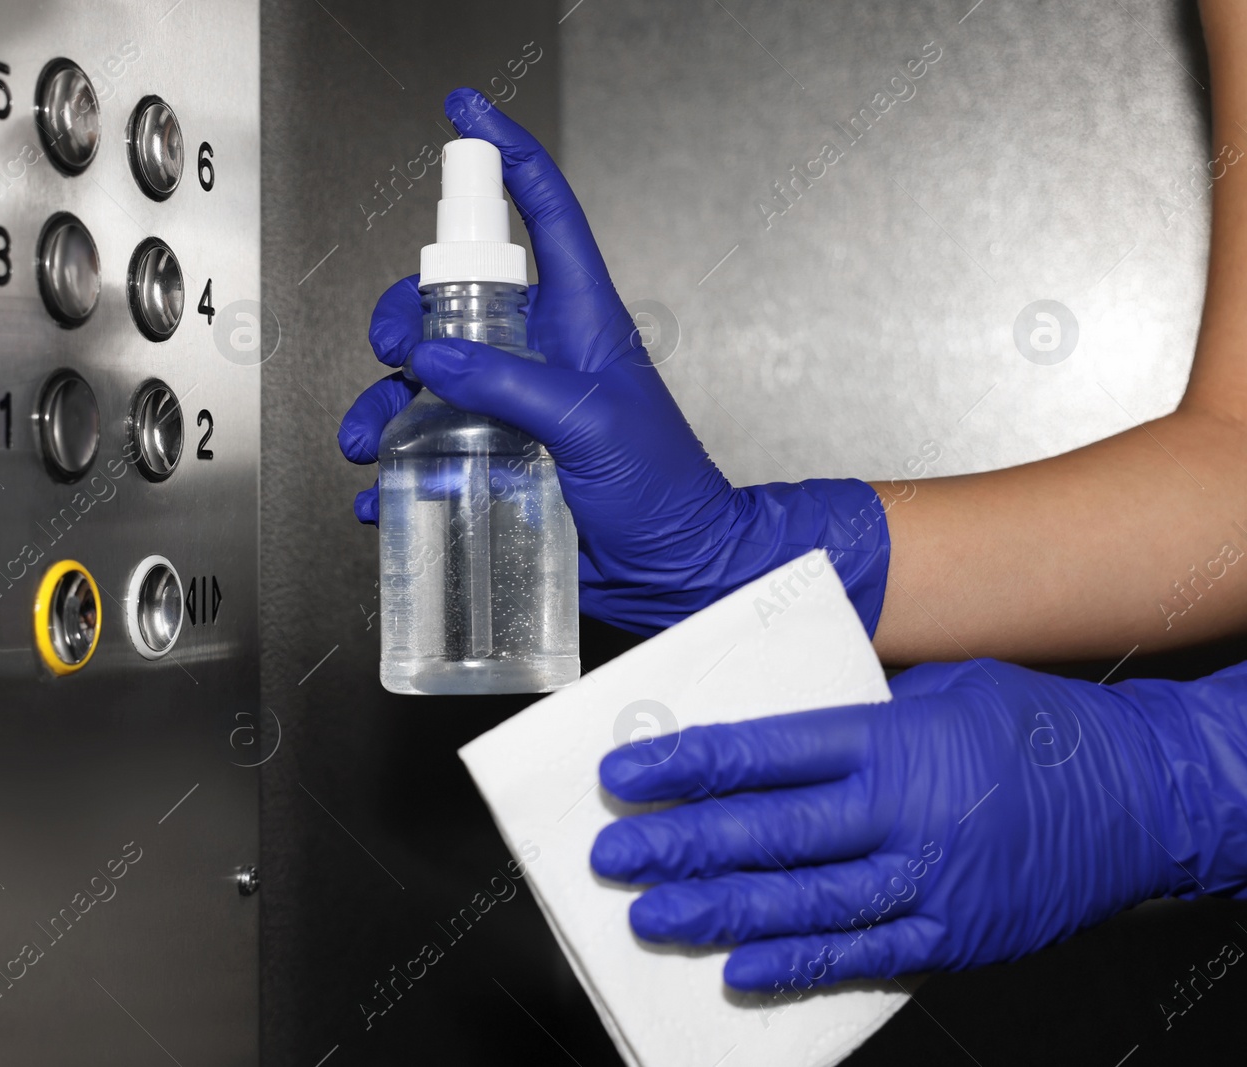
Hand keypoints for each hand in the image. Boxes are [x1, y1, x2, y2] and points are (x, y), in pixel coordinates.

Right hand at [338, 89, 890, 634]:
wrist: (674, 573)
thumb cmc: (664, 488)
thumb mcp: (594, 423)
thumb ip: (512, 385)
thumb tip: (432, 359)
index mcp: (576, 319)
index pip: (542, 212)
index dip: (506, 158)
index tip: (466, 116)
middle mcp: (534, 354)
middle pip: (450, 298)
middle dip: (403, 315)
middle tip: (392, 350)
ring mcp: (507, 409)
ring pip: (422, 380)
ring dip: (381, 406)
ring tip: (372, 443)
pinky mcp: (489, 463)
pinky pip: (423, 451)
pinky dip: (394, 470)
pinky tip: (384, 492)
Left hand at [589, 658, 1246, 991]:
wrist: (1144, 794)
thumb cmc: (1037, 732)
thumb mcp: (939, 692)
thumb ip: (855, 720)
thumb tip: (766, 742)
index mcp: (891, 740)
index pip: (763, 750)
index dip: (685, 764)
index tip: (627, 773)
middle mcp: (902, 811)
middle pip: (769, 828)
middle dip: (682, 841)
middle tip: (616, 851)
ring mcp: (928, 880)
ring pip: (804, 899)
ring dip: (721, 909)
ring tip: (655, 914)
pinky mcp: (952, 932)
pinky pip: (862, 953)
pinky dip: (798, 963)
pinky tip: (740, 968)